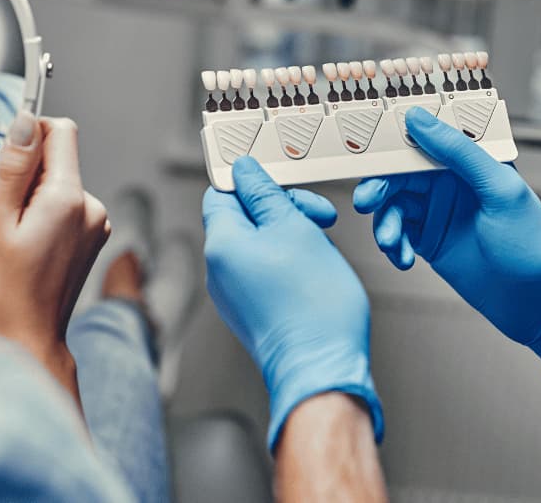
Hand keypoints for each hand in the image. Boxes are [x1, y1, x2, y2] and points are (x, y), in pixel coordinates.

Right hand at [0, 114, 108, 376]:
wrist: (27, 339)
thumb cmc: (7, 291)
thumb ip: (14, 167)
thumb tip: (26, 122)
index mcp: (69, 198)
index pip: (61, 131)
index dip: (30, 136)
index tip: (8, 164)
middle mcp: (92, 208)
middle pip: (58, 159)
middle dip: (27, 175)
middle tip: (6, 217)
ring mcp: (96, 225)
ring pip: (59, 184)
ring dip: (33, 199)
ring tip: (17, 238)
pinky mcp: (92, 238)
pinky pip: (66, 207)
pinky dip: (45, 216)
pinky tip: (30, 246)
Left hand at [203, 157, 382, 449]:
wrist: (322, 368)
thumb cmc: (313, 305)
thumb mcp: (294, 229)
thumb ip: (265, 195)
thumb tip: (244, 171)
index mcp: (221, 245)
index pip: (221, 193)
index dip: (252, 182)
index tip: (282, 181)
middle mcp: (218, 271)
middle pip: (243, 218)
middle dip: (282, 210)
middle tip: (319, 217)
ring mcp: (233, 294)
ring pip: (260, 244)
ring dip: (292, 236)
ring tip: (322, 250)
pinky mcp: (252, 312)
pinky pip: (265, 272)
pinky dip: (290, 263)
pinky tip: (316, 273)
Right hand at [353, 107, 540, 370]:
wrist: (535, 305)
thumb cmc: (531, 245)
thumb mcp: (500, 191)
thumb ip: (460, 153)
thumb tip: (420, 118)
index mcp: (470, 161)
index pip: (425, 138)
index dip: (393, 139)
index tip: (366, 146)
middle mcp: (449, 182)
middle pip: (398, 173)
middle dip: (378, 187)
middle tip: (366, 203)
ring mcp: (436, 212)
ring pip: (393, 205)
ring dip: (386, 223)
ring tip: (391, 244)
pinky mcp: (427, 240)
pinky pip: (396, 233)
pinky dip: (392, 245)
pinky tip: (403, 260)